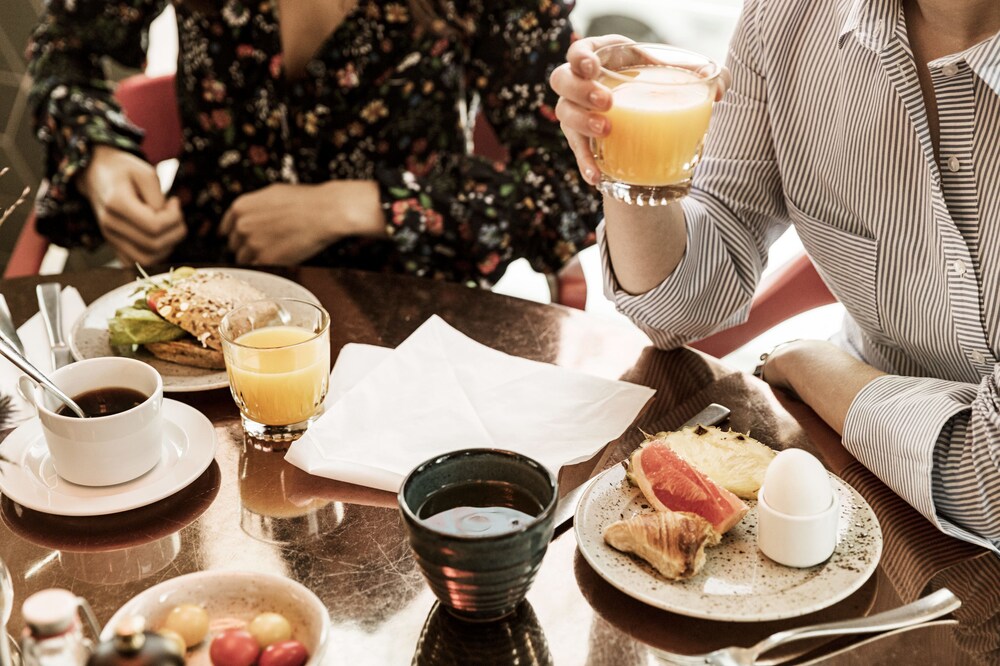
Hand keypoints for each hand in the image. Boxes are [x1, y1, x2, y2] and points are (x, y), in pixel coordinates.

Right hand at [77, 145, 185, 265]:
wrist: (97, 174)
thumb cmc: (124, 170)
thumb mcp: (145, 172)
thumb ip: (158, 197)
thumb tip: (166, 219)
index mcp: (116, 203)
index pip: (154, 225)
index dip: (174, 217)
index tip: (174, 202)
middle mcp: (110, 224)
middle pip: (153, 245)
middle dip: (176, 232)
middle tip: (175, 214)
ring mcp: (110, 238)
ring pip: (147, 259)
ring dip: (168, 246)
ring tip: (169, 226)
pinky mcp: (114, 245)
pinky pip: (137, 263)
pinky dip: (155, 255)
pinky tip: (160, 236)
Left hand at [220, 181, 382, 264]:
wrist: (324, 212)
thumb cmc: (304, 201)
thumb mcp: (271, 193)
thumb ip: (254, 205)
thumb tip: (248, 214)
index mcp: (240, 207)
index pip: (226, 228)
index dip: (236, 235)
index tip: (241, 240)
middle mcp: (242, 225)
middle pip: (234, 245)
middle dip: (246, 246)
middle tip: (264, 246)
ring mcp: (253, 244)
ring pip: (243, 259)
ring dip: (255, 258)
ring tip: (274, 252)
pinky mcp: (266, 260)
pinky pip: (257, 269)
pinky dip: (265, 266)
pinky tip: (277, 259)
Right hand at [550, 36, 732, 186]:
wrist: (651, 119)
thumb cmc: (661, 85)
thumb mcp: (683, 76)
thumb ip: (708, 76)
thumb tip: (719, 89)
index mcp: (605, 57)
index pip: (579, 51)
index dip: (581, 58)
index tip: (594, 68)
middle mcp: (584, 82)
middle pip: (562, 80)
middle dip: (580, 90)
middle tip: (607, 102)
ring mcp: (579, 110)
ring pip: (564, 112)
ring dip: (581, 122)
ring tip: (606, 131)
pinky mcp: (582, 138)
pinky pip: (576, 150)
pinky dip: (585, 162)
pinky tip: (596, 176)